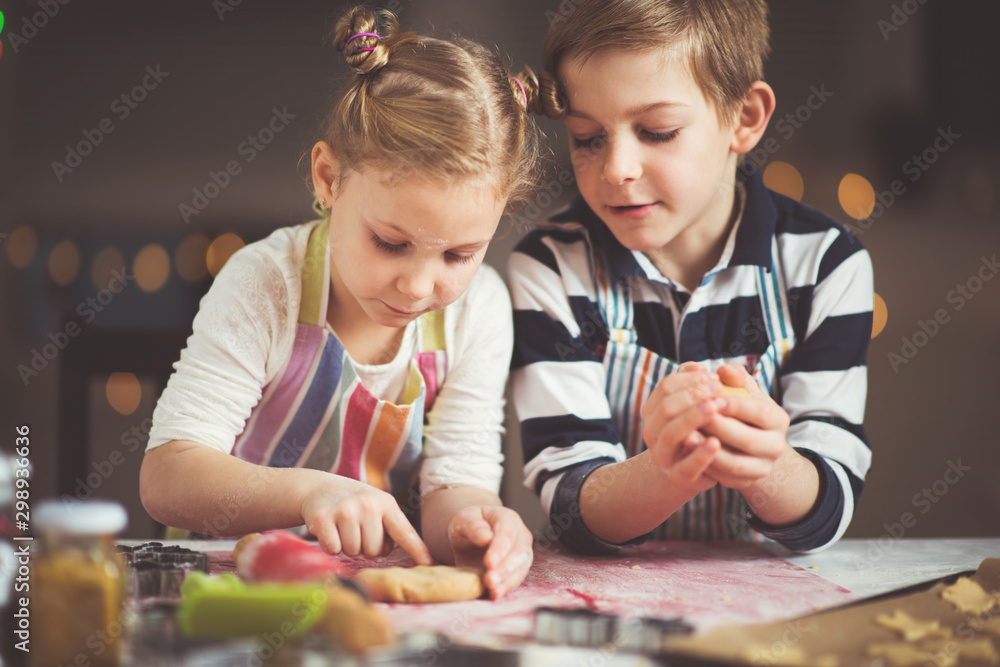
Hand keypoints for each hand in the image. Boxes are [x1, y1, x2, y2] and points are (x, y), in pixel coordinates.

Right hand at [301, 475, 431, 564]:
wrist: (318, 487)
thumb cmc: (354, 504)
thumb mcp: (377, 507)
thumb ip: (391, 527)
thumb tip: (411, 558)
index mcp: (386, 503)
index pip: (404, 531)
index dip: (416, 549)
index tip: (428, 564)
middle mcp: (368, 504)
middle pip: (374, 550)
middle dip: (365, 546)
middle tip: (356, 530)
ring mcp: (345, 510)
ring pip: (353, 551)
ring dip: (347, 546)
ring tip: (343, 528)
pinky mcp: (323, 517)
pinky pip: (333, 549)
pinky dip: (330, 546)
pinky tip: (329, 530)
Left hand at [447, 505, 533, 599]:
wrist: (471, 537)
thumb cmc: (469, 525)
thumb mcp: (464, 520)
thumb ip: (473, 526)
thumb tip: (486, 537)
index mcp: (507, 518)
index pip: (507, 533)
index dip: (499, 549)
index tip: (488, 563)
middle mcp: (520, 535)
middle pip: (519, 552)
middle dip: (505, 569)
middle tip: (489, 581)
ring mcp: (521, 552)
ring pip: (521, 568)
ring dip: (508, 581)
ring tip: (493, 591)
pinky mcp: (518, 568)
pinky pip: (516, 579)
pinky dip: (507, 588)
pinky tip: (496, 594)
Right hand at [640, 362, 725, 496]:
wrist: (694, 471)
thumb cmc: (700, 429)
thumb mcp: (696, 404)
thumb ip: (696, 383)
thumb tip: (699, 367)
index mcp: (652, 411)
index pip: (665, 387)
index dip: (690, 379)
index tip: (715, 377)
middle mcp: (651, 432)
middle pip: (666, 407)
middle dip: (693, 395)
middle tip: (719, 389)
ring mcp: (662, 455)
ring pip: (672, 433)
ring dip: (694, 418)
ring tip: (716, 408)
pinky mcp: (678, 476)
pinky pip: (687, 465)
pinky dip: (701, 454)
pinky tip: (716, 443)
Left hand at [700, 364, 791, 490]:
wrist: (746, 442)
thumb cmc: (740, 408)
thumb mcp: (742, 391)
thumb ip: (735, 377)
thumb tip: (725, 370)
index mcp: (779, 420)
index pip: (759, 412)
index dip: (735, 405)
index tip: (711, 397)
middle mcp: (776, 447)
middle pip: (747, 440)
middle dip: (719, 427)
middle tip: (694, 415)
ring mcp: (762, 468)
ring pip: (735, 463)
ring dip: (708, 450)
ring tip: (686, 435)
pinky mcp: (746, 482)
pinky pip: (724, 477)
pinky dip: (705, 465)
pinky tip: (688, 452)